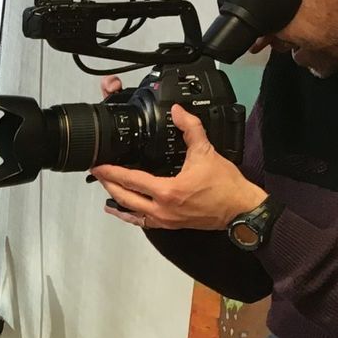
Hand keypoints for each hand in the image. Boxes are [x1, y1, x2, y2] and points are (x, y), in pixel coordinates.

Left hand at [89, 104, 265, 230]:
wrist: (240, 209)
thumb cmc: (225, 185)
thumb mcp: (206, 152)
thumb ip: (191, 129)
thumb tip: (178, 112)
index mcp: (167, 191)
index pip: (131, 180)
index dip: (111, 172)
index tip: (98, 166)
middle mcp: (161, 209)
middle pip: (124, 198)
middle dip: (108, 185)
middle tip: (97, 174)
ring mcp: (164, 220)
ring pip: (131, 212)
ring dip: (116, 200)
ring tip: (106, 189)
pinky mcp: (170, 225)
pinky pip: (143, 222)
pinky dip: (130, 215)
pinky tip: (123, 210)